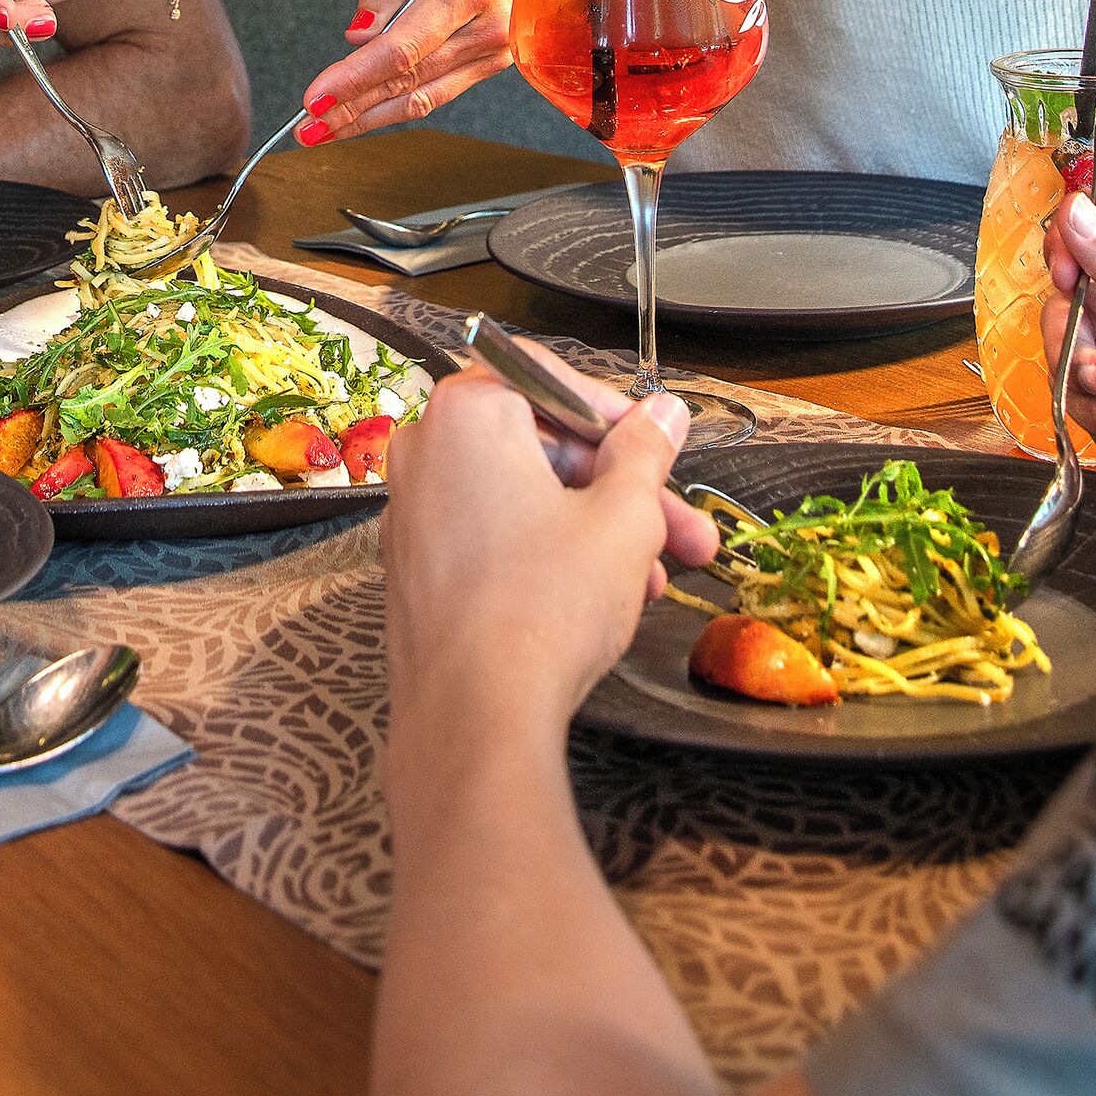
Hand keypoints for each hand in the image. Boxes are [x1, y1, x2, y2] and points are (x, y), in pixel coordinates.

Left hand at [291, 0, 523, 144]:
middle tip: (308, 130)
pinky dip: (403, 106)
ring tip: (329, 130)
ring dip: (373, 118)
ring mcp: (499, 52)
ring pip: (425, 98)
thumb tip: (358, 35)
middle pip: (408, 83)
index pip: (399, 50)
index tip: (314, 99)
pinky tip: (372, 112)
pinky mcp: (500, 63)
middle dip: (352, 110)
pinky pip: (444, 91)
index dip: (352, 80)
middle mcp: (488, 30)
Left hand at [382, 370, 715, 734]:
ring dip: (595, 528)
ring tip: (656, 574)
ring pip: (524, 498)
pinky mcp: (418, 567)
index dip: (618, 416)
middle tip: (681, 522)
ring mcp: (414, 512)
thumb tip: (662, 416)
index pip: (553, 380)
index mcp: (466, 414)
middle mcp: (427, 452)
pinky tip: (603, 592)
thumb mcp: (624, 518)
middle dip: (622, 489)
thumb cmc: (540, 610)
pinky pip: (494, 536)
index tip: (658, 445)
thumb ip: (646, 453)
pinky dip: (547, 552)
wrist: (476, 715)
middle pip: (542, 446)